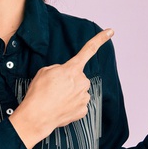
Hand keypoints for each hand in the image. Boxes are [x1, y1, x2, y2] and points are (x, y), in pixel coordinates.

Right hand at [9, 29, 113, 148]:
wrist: (37, 116)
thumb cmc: (38, 93)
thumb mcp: (44, 71)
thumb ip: (59, 69)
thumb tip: (65, 75)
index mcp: (72, 69)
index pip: (89, 50)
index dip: (100, 39)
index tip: (110, 32)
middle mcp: (82, 81)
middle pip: (79, 77)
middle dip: (69, 81)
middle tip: (54, 88)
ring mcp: (84, 96)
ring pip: (79, 91)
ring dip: (70, 93)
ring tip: (55, 99)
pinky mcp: (83, 110)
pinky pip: (79, 104)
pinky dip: (71, 105)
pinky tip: (61, 107)